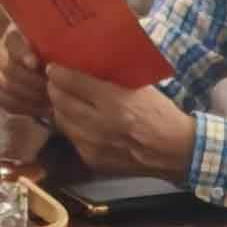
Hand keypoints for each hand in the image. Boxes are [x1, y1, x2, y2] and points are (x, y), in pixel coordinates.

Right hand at [0, 28, 50, 122]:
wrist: (29, 66)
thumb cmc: (47, 54)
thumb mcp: (50, 46)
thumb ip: (52, 49)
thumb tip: (60, 61)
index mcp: (12, 36)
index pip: (13, 43)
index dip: (23, 54)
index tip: (35, 64)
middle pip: (11, 69)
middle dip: (34, 82)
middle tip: (53, 89)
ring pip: (9, 87)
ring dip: (32, 97)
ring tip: (51, 101)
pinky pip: (7, 103)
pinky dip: (27, 108)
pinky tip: (43, 110)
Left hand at [45, 67, 194, 179]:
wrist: (174, 151)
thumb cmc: (160, 114)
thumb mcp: (140, 88)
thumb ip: (112, 79)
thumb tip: (86, 66)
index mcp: (114, 101)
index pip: (73, 82)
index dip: (58, 73)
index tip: (52, 68)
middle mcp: (99, 124)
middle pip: (60, 101)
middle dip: (54, 89)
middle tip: (54, 82)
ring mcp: (93, 145)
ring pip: (61, 121)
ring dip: (59, 108)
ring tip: (63, 100)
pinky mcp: (92, 160)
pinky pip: (72, 138)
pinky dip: (71, 127)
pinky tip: (78, 121)